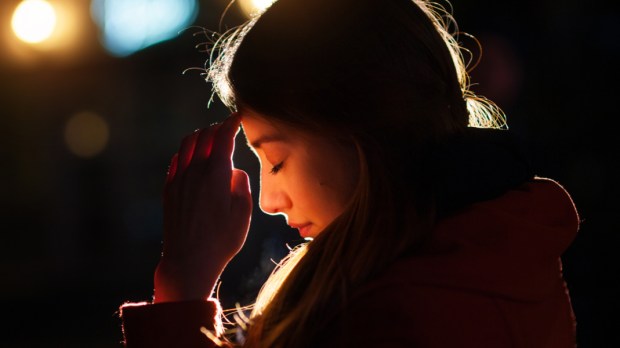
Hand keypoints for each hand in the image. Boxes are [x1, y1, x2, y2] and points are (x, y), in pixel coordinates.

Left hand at [153, 114, 251, 302]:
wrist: (188, 261)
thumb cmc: (221, 240)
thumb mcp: (244, 213)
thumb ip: (241, 185)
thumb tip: (234, 172)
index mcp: (215, 174)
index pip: (223, 138)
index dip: (231, 123)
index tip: (238, 116)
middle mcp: (194, 172)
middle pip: (203, 136)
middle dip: (216, 127)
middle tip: (227, 126)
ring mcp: (178, 180)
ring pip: (186, 145)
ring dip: (200, 136)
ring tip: (210, 136)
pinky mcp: (169, 191)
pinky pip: (176, 161)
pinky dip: (186, 151)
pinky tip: (192, 156)